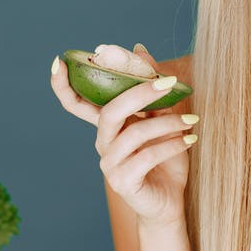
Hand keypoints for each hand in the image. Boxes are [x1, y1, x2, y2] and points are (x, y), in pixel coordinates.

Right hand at [50, 45, 196, 225]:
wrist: (170, 202)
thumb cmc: (164, 159)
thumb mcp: (161, 119)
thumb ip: (150, 89)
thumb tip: (139, 48)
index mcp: (107, 126)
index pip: (76, 104)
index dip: (62, 85)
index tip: (58, 61)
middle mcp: (103, 143)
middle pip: (110, 111)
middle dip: (139, 93)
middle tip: (169, 82)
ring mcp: (109, 164)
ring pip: (134, 134)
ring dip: (168, 123)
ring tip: (192, 120)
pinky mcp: (122, 182)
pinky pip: (147, 157)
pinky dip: (171, 145)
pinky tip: (190, 139)